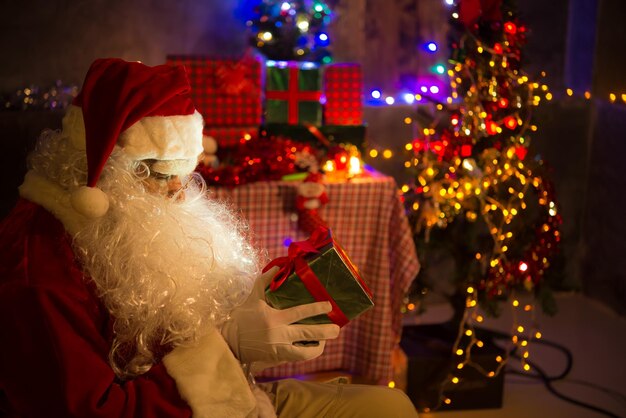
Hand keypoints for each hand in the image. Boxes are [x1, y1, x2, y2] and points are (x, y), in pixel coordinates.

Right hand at [221, 267, 339, 371]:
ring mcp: (278, 348)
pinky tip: (311, 349)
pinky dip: (306, 354)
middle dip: (325, 332)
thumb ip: (265, 281)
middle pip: (308, 333)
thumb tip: (279, 266)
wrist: (228, 340)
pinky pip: (295, 358)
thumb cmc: (241, 317)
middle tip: (337, 329)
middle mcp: (279, 334)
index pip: (300, 312)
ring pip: (304, 352)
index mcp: (274, 318)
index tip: (328, 306)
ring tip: (325, 342)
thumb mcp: (253, 297)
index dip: (316, 309)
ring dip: (318, 348)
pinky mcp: (276, 358)